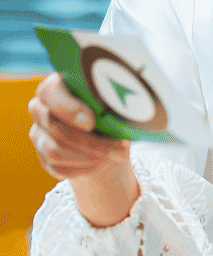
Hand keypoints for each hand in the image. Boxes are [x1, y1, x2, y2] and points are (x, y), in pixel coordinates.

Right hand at [28, 73, 139, 226]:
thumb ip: (111, 99)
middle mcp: (41, 109)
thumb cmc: (111, 109)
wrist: (106, 135)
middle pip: (55, 128)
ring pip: (56, 151)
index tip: (92, 122)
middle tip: (119, 148)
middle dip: (90, 142)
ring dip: (90, 157)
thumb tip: (130, 106)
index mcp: (57, 86)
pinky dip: (83, 168)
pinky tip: (101, 161)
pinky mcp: (43, 156)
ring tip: (116, 154)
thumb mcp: (113, 100)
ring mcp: (39, 133)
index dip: (68, 108)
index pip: (50, 92)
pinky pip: (58, 168)